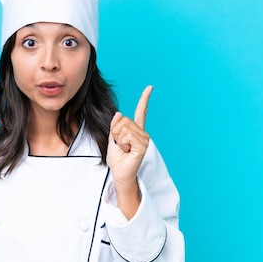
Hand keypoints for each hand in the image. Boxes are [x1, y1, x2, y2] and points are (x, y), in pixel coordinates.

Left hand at [107, 86, 152, 217]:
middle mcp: (142, 133)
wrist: (119, 173)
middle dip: (116, 132)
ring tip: (125, 149)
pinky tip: (128, 150)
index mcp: (136, 130)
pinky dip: (123, 143)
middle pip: (124, 120)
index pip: (141, 112)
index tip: (150, 88)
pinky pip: (128, 136)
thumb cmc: (117, 159)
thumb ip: (115, 125)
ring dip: (119, 139)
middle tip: (121, 145)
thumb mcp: (112, 138)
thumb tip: (119, 113)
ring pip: (124, 128)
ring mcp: (144, 139)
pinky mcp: (142, 146)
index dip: (144, 99)